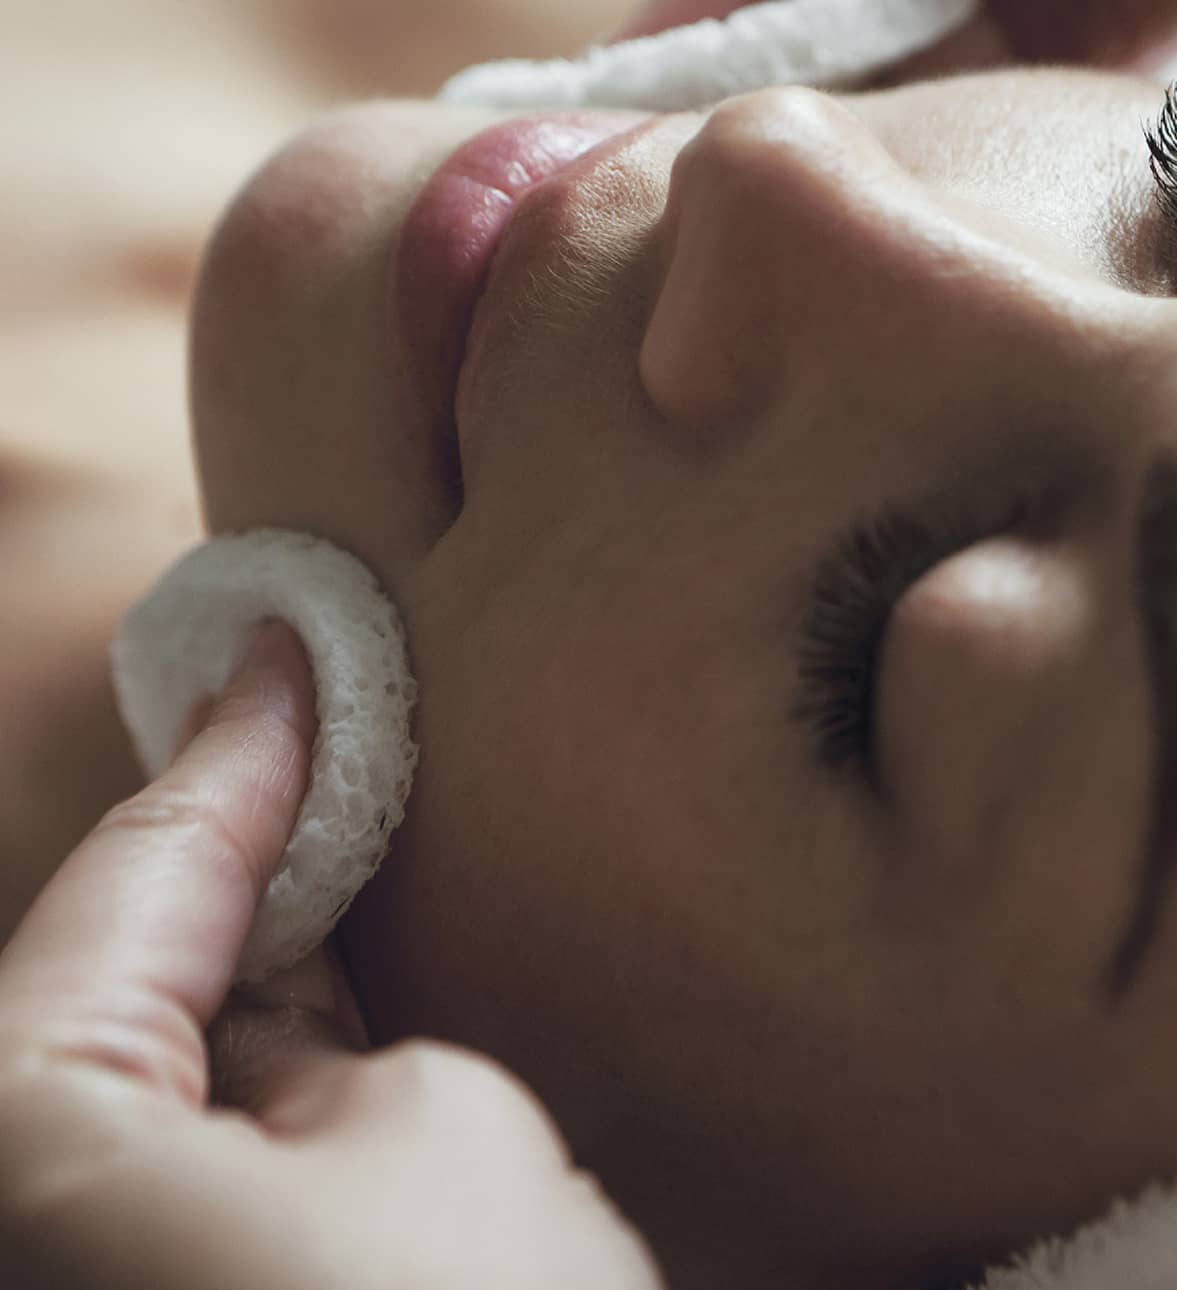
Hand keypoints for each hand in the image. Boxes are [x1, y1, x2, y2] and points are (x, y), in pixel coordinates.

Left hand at [0, 621, 661, 1289]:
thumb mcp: (438, 1125)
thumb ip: (332, 1035)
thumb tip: (284, 1030)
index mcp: (27, 1154)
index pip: (142, 883)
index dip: (244, 754)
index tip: (281, 649)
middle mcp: (33, 1227)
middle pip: (112, 985)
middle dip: (218, 859)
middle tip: (299, 729)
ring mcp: (105, 1257)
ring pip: (142, 1082)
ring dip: (234, 976)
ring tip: (318, 851)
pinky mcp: (171, 1289)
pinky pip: (177, 1168)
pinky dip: (240, 1083)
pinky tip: (312, 1022)